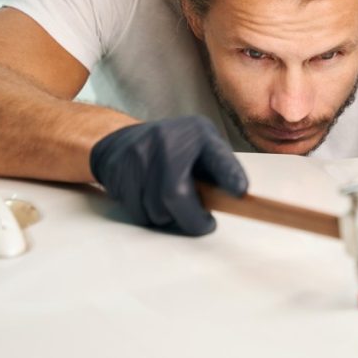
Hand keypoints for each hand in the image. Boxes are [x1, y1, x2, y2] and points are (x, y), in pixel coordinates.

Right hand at [89, 116, 247, 235]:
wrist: (120, 141)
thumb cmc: (171, 150)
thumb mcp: (200, 149)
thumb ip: (217, 172)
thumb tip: (235, 201)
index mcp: (198, 133)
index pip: (216, 156)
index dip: (229, 174)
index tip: (239, 191)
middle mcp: (167, 139)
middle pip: (176, 195)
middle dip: (191, 219)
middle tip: (202, 224)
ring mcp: (139, 153)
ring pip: (155, 210)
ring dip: (167, 217)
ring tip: (169, 202)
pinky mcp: (118, 169)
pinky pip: (136, 211)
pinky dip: (147, 214)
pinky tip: (148, 197)